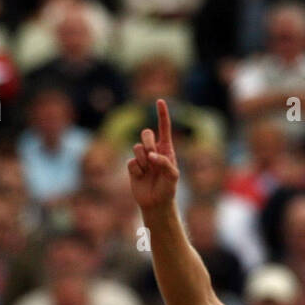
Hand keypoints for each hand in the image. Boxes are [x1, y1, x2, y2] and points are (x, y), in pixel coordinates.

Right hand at [127, 98, 179, 216]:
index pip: (164, 128)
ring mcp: (142, 158)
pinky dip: (137, 170)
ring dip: (143, 159)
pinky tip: (141, 177)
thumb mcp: (172, 176)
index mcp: (166, 149)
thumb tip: (150, 155)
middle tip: (152, 156)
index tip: (160, 101)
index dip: (162, 114)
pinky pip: (131, 161)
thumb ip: (165, 162)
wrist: (156, 203)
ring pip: (137, 147)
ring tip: (148, 170)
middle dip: (148, 142)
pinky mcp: (133, 167)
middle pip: (146, 133)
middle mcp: (153, 150)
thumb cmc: (168, 189)